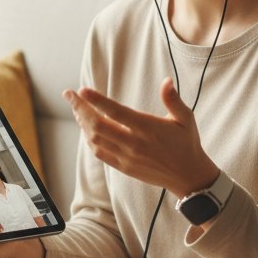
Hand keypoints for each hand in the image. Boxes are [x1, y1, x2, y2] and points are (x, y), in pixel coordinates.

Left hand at [63, 77, 217, 197]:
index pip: (116, 112)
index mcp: (148, 128)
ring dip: (82, 122)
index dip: (97, 101)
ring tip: (76, 108)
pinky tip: (86, 128)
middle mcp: (134, 143)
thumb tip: (166, 81)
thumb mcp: (185, 118)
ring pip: (95, 139)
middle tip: (69, 95)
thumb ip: (173, 100)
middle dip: (80, 108)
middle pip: (98, 125)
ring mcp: (126, 157)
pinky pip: (99, 153)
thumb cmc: (186, 143)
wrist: (188, 176)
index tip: (82, 90)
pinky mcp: (123, 167)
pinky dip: (89, 139)